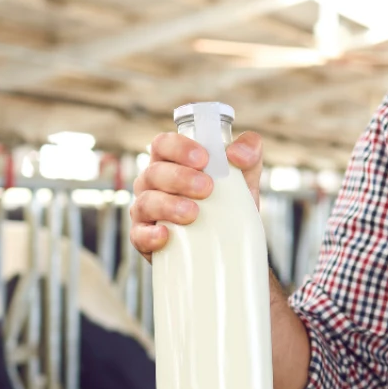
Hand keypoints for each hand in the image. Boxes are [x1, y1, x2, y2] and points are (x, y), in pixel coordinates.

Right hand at [129, 131, 263, 262]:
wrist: (228, 244)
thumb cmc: (229, 202)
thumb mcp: (244, 177)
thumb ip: (249, 154)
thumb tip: (236, 155)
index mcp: (170, 161)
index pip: (163, 144)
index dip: (179, 148)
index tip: (204, 159)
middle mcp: (153, 183)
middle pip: (155, 172)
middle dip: (180, 178)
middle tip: (207, 188)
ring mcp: (145, 210)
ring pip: (146, 202)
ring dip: (168, 205)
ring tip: (193, 213)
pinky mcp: (144, 239)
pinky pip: (138, 236)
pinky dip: (148, 235)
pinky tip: (164, 235)